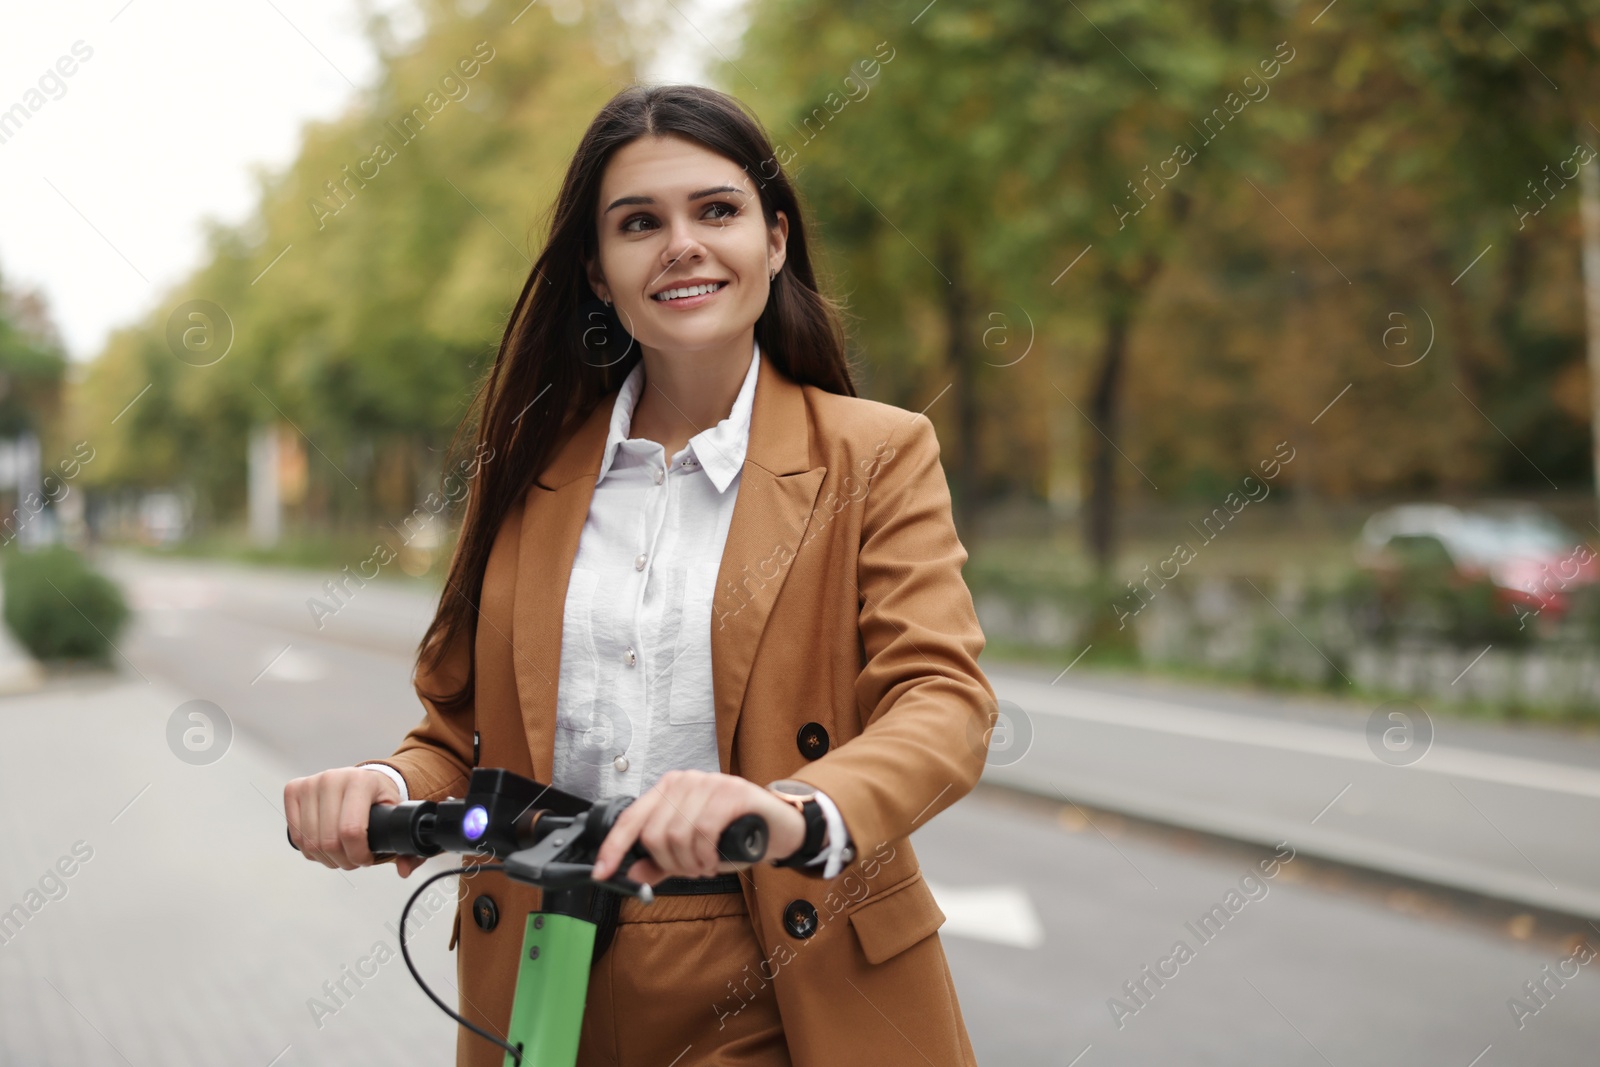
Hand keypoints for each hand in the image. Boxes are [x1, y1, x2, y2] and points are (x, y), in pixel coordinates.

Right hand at [284, 766, 425, 877]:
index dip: (358, 855)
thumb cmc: (379, 800)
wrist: (364, 780)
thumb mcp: (398, 818)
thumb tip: (404, 870)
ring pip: (310, 842)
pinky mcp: (294, 790)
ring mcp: (311, 783)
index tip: (367, 859)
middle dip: (343, 860)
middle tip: (354, 860)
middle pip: (328, 840)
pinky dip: (310, 850)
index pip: (351, 830)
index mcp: (361, 781)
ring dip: (326, 858)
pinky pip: (296, 835)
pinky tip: (325, 847)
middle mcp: (333, 778)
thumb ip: (408, 848)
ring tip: (341, 854)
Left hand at [590, 770, 806, 883]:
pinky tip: (716, 859)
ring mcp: (709, 783)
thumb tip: (631, 875)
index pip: (631, 818)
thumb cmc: (735, 835)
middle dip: (671, 865)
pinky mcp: (733, 792)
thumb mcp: (692, 851)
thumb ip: (661, 863)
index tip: (602, 873)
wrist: (780, 826)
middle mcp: (685, 781)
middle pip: (654, 834)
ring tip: (707, 865)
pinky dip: (707, 855)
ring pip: (678, 836)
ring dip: (692, 863)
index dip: (614, 847)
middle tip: (692, 870)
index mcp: (668, 790)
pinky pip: (705, 831)